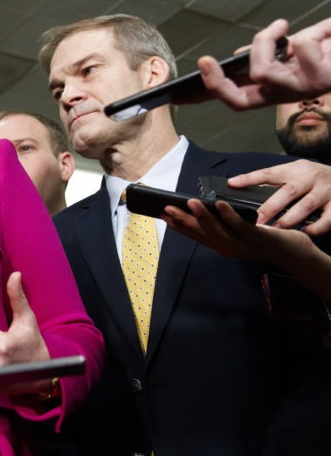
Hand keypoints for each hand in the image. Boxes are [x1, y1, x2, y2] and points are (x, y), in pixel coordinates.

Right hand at [162, 199, 308, 263]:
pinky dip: (228, 215)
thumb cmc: (264, 239)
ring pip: (218, 230)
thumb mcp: (238, 234)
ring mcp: (242, 244)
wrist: (292, 253)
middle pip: (201, 233)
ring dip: (203, 216)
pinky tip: (220, 203)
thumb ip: (221, 226)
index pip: (194, 235)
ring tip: (191, 203)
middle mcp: (227, 247)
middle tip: (168, 208)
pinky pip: (240, 225)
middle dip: (183, 220)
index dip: (178, 226)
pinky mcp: (258, 238)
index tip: (163, 214)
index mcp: (220, 245)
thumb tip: (203, 210)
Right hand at [198, 18, 330, 109]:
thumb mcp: (292, 48)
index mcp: (277, 88)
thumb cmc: (327, 49)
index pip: (237, 97)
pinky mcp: (321, 80)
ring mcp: (302, 90)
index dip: (211, 94)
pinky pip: (300, 46)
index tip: (184, 88)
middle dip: (216, 82)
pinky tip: (323, 34)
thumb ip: (268, 53)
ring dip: (266, 39)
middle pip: (238, 101)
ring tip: (281, 25)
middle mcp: (286, 94)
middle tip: (204, 60)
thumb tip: (240, 54)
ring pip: (262, 71)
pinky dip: (311, 31)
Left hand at [225, 159, 330, 234]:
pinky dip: (315, 227)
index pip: (269, 173)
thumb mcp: (295, 173)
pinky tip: (305, 233)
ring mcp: (325, 190)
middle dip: (270, 207)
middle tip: (256, 221)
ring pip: (306, 206)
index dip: (250, 178)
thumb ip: (274, 181)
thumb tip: (241, 188)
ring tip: (276, 230)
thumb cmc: (313, 178)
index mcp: (295, 169)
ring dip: (289, 220)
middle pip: (288, 191)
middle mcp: (310, 177)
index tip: (233, 184)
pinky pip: (327, 219)